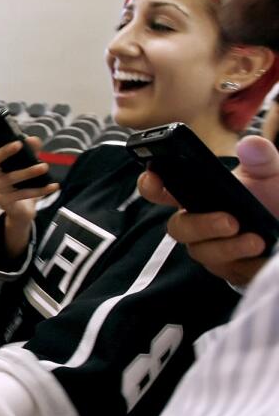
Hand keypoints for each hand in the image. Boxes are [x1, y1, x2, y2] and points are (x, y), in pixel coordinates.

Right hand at [0, 129, 57, 223]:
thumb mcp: (24, 166)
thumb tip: (34, 140)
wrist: (20, 212)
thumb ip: (29, 151)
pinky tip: (53, 185)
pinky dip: (40, 190)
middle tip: (20, 144)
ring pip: (11, 178)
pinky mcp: (3, 203)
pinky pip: (23, 194)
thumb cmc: (20, 185)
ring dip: (29, 172)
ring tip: (44, 166)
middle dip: (5, 151)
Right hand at [139, 135, 278, 285]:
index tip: (153, 178)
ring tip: (257, 241)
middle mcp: (195, 222)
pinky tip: (263, 256)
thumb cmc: (271, 198)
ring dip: (228, 247)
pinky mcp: (227, 269)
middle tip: (231, 221)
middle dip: (202, 225)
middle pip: (178, 228)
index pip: (160, 191)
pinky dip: (247, 264)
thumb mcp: (269, 173)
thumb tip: (251, 144)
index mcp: (195, 195)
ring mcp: (209, 248)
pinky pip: (228, 270)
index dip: (150, 184)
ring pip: (201, 252)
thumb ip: (261, 158)